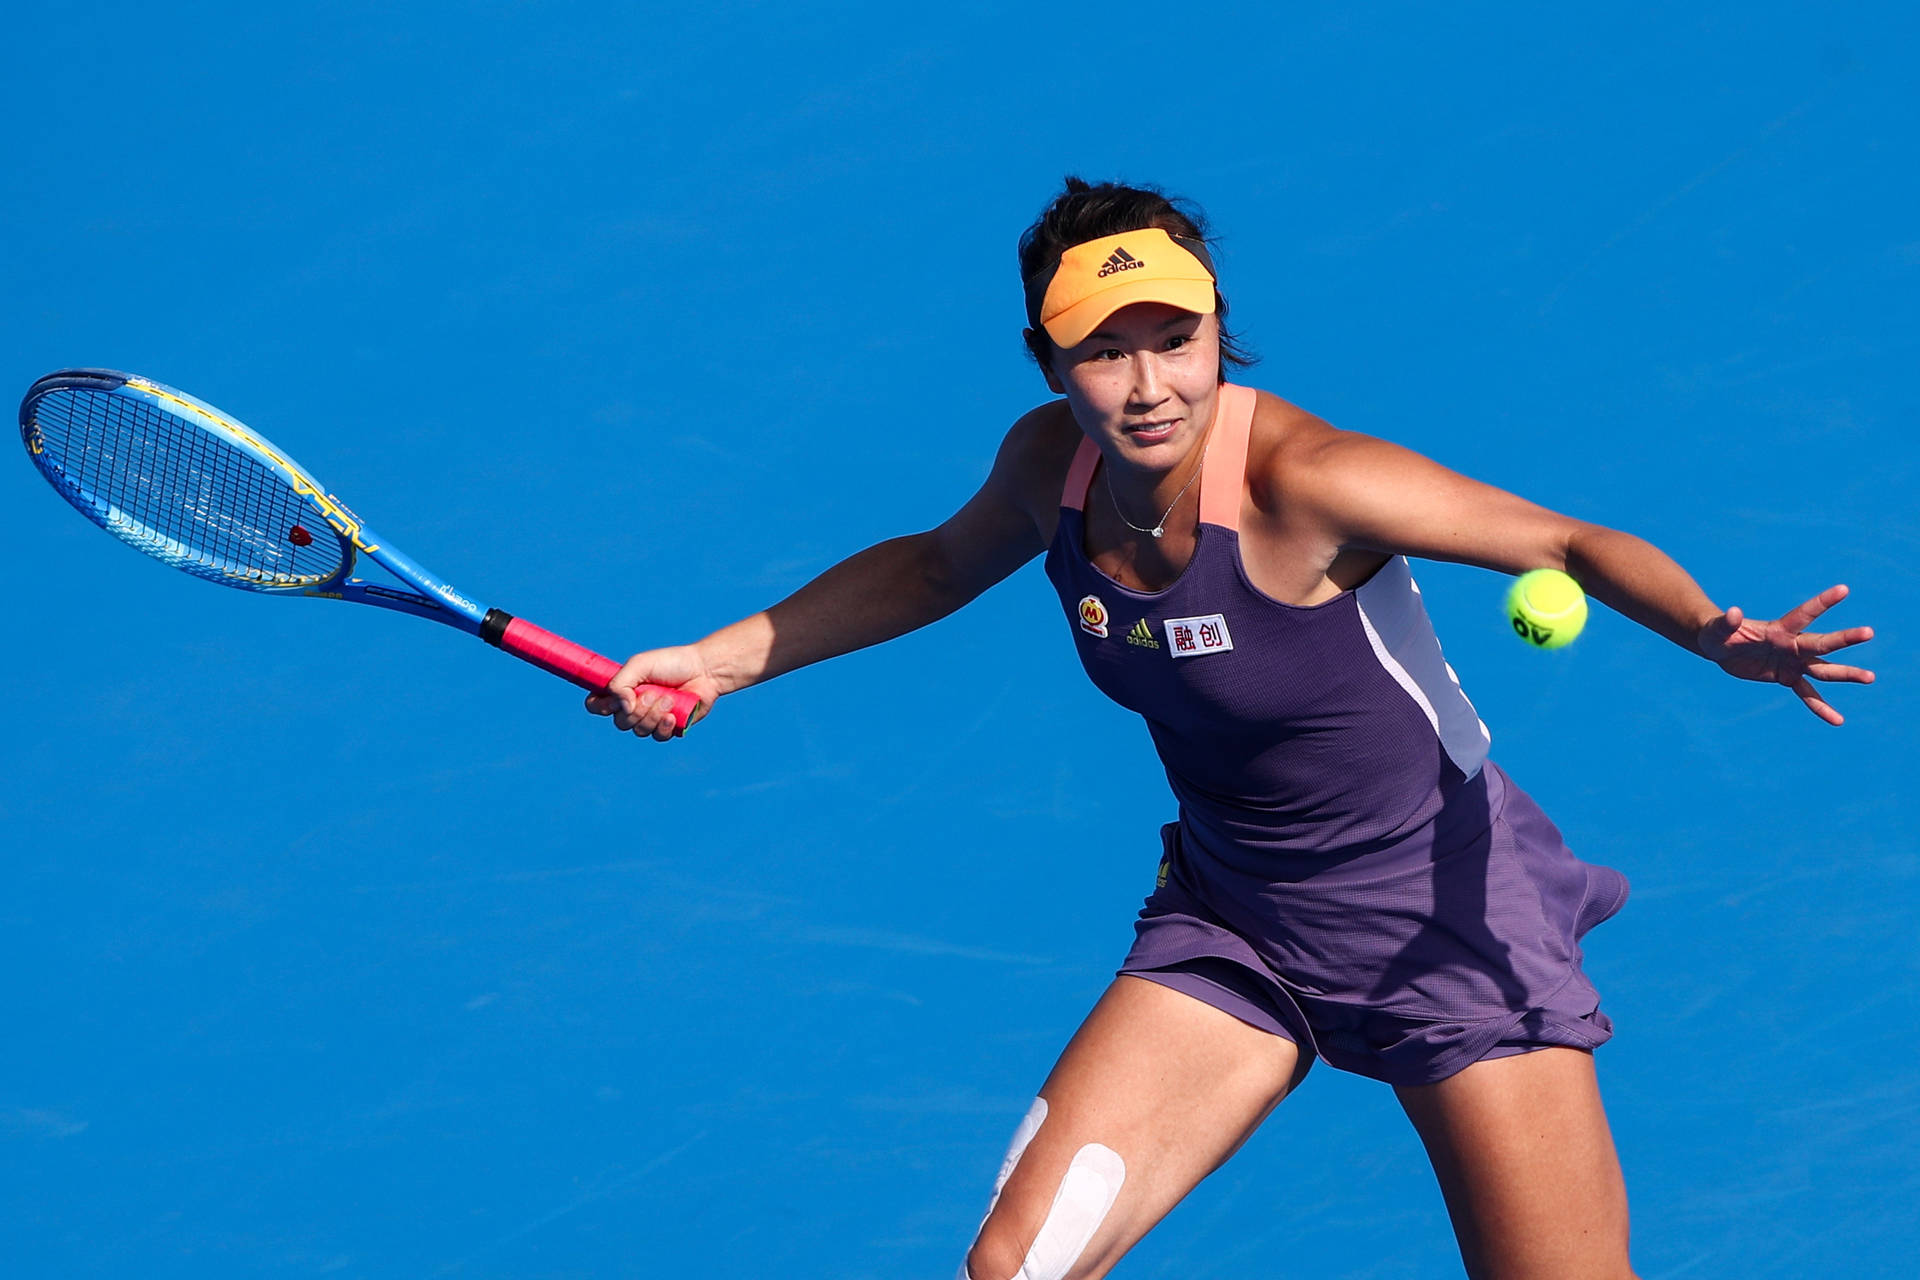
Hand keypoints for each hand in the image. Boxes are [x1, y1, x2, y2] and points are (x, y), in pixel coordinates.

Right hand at [584, 644, 719, 740]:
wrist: (703, 671)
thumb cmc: (670, 663)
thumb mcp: (640, 664)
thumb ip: (621, 683)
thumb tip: (621, 707)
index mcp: (621, 691)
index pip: (595, 706)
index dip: (601, 707)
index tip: (617, 698)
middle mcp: (632, 707)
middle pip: (620, 723)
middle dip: (638, 709)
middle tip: (654, 692)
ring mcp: (649, 719)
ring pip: (639, 731)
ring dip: (653, 715)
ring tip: (669, 699)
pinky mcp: (668, 728)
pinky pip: (657, 736)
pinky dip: (664, 726)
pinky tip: (673, 715)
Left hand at [1697, 584, 1874, 724]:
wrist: (1720, 649)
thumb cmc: (1718, 633)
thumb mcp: (1718, 629)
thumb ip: (1727, 622)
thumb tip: (1733, 612)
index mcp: (1778, 629)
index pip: (1803, 614)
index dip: (1822, 602)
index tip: (1844, 589)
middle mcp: (1791, 644)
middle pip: (1821, 643)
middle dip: (1845, 638)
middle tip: (1869, 632)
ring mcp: (1792, 662)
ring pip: (1823, 669)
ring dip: (1846, 674)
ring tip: (1870, 678)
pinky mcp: (1787, 678)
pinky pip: (1807, 694)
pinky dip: (1821, 707)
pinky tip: (1837, 720)